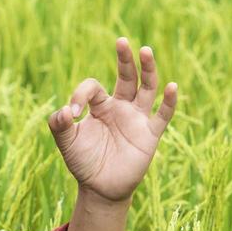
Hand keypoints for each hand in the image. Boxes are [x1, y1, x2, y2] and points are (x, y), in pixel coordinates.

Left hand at [48, 37, 177, 202]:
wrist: (100, 189)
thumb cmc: (83, 162)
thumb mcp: (66, 142)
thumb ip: (59, 124)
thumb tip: (65, 110)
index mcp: (101, 105)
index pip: (94, 87)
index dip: (81, 94)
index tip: (72, 113)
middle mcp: (121, 107)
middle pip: (127, 76)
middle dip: (125, 59)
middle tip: (121, 41)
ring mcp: (137, 119)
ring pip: (147, 88)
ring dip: (147, 70)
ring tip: (145, 50)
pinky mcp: (149, 135)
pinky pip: (162, 115)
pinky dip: (169, 101)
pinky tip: (172, 86)